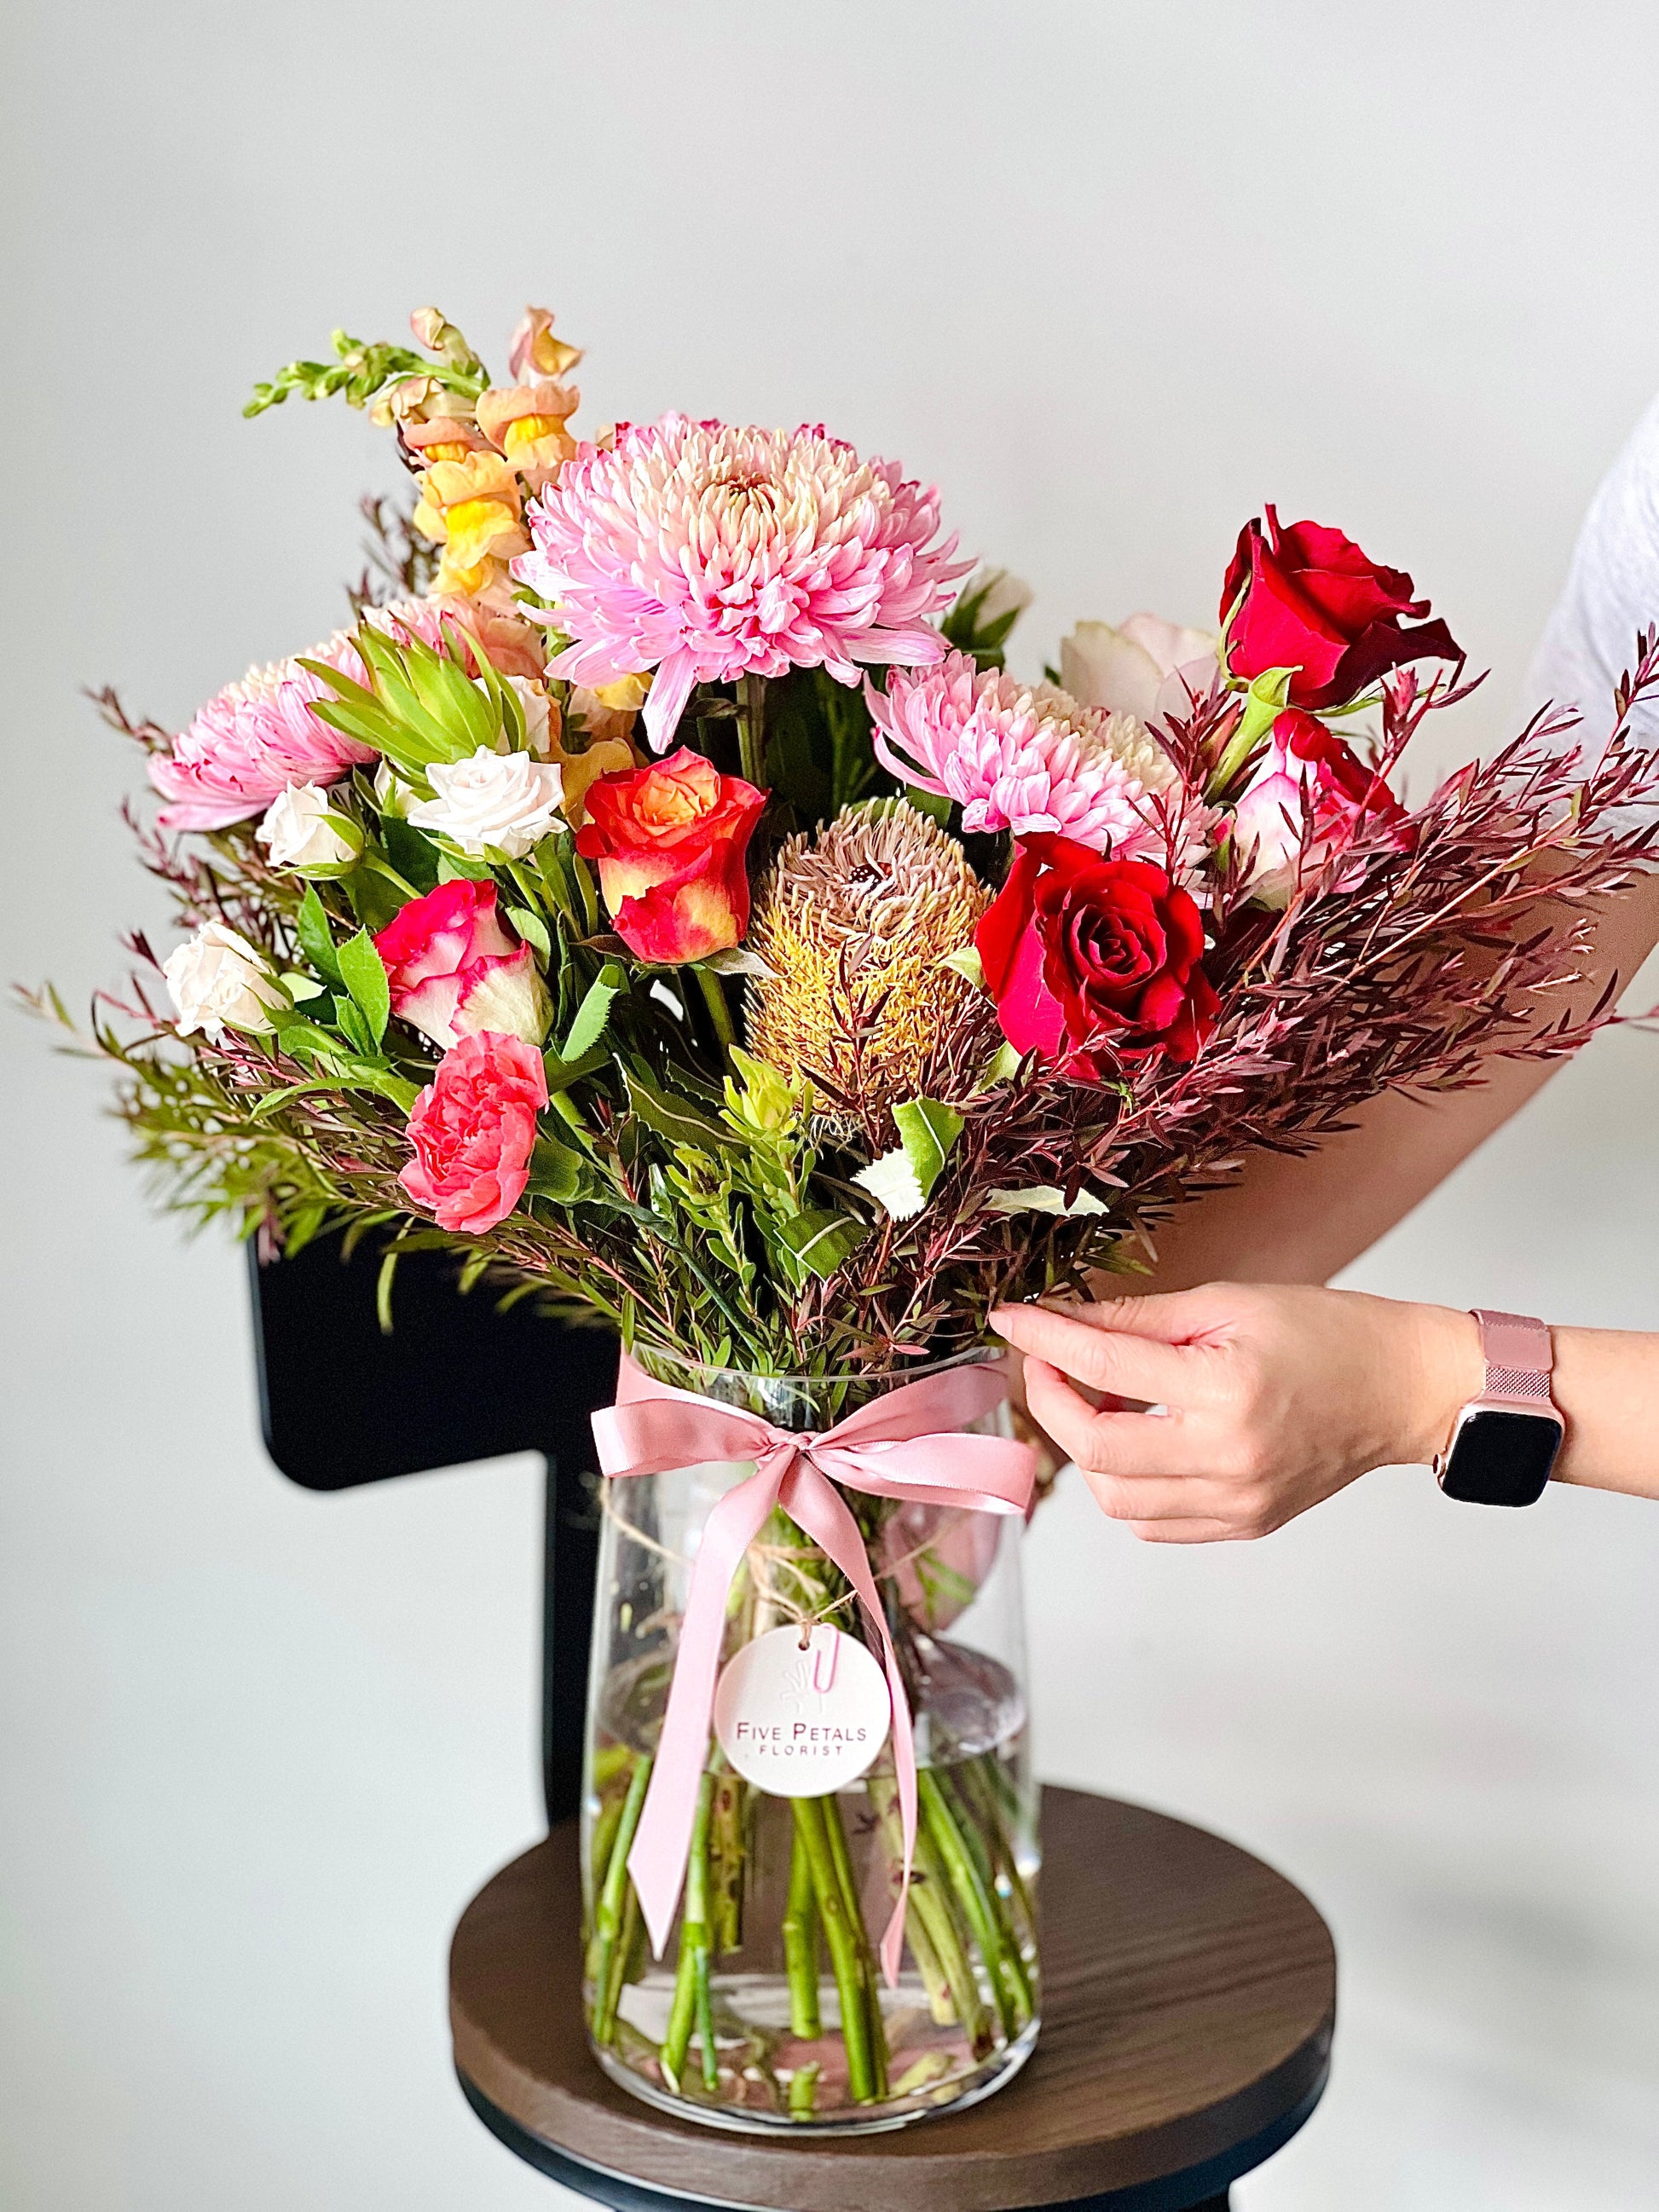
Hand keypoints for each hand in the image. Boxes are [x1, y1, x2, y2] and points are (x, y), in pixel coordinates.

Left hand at [990, 1282, 1480, 1541]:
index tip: (1013, 1321)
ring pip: (1115, 1498)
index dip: (1045, 1341)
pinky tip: (1140, 1440)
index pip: (1105, 1367)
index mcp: (1226, 1388)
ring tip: (1106, 1400)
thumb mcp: (1228, 1303)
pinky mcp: (1244, 1524)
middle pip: (1095, 1448)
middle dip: (1051, 1403)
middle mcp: (1229, 1455)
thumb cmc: (1328, 1333)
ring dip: (1086, 1448)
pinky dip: (1125, 1485)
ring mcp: (1237, 1501)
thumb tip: (1064, 1321)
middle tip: (1049, 1365)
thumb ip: (1139, 1319)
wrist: (1403, 1388)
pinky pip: (1152, 1524)